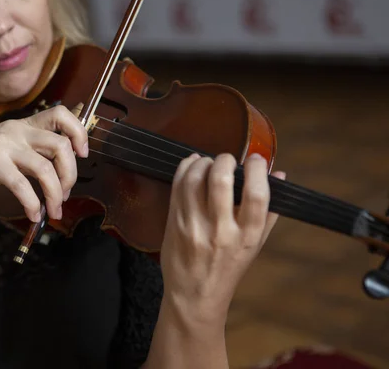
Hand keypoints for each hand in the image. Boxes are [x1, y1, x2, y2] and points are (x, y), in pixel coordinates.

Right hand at [0, 105, 87, 221]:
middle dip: (71, 174)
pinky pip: (23, 186)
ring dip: (56, 194)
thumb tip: (63, 172)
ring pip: (46, 168)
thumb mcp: (8, 148)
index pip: (61, 114)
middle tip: (67, 193)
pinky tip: (34, 214)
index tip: (82, 154)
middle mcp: (16, 130)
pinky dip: (33, 204)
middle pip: (61, 146)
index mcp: (23, 124)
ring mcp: (4, 145)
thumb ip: (33, 152)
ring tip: (54, 210)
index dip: (79, 132)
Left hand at [160, 152, 285, 323]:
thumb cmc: (227, 268)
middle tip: (227, 159)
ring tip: (208, 163)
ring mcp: (194, 227)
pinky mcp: (174, 223)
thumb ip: (269, 210)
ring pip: (195, 180)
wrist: (194, 295)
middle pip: (221, 181)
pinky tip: (192, 166)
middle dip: (225, 160)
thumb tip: (280, 174)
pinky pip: (177, 187)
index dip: (257, 170)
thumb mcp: (255, 244)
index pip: (257, 195)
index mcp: (247, 236)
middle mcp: (220, 231)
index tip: (256, 160)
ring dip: (202, 162)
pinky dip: (185, 169)